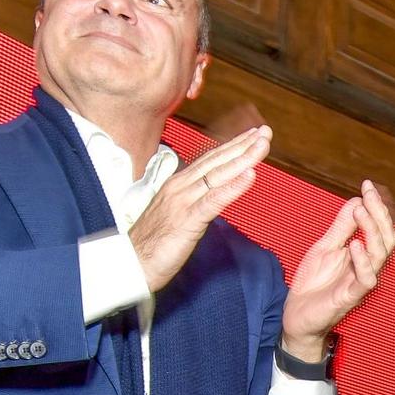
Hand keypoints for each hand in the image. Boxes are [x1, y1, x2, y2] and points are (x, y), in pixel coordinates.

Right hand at [129, 125, 272, 292]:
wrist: (130, 262)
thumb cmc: (152, 244)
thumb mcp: (177, 216)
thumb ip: (194, 203)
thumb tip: (212, 197)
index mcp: (178, 185)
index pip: (210, 160)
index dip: (232, 147)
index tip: (252, 135)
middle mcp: (181, 187)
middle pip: (216, 161)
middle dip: (242, 145)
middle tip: (264, 131)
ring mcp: (183, 201)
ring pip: (218, 175)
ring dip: (243, 158)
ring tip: (262, 145)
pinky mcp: (187, 220)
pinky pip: (214, 200)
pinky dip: (233, 186)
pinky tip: (250, 175)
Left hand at [281, 179, 394, 360]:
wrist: (297, 316)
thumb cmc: (313, 285)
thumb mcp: (324, 247)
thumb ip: (341, 227)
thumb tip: (355, 201)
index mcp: (362, 255)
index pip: (380, 229)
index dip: (377, 207)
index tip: (367, 186)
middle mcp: (366, 267)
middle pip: (387, 239)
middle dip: (380, 214)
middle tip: (368, 194)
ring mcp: (360, 282)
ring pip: (380, 255)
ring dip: (372, 230)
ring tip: (359, 211)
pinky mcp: (350, 297)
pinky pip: (366, 280)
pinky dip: (363, 261)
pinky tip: (354, 244)